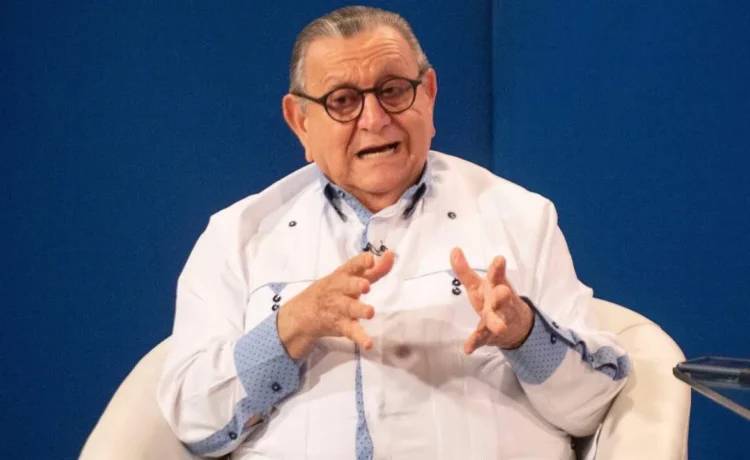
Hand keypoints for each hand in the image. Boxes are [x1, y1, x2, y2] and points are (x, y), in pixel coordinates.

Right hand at [277, 251, 394, 359]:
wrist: (303, 313)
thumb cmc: (334, 290)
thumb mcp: (350, 277)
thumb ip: (374, 269)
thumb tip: (391, 255)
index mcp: (342, 275)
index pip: (352, 265)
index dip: (361, 262)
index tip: (371, 259)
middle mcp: (340, 290)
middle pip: (348, 286)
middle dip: (356, 285)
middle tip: (366, 286)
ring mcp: (339, 308)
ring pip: (350, 308)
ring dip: (360, 310)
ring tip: (369, 312)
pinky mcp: (341, 325)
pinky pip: (351, 332)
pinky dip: (360, 338)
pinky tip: (368, 344)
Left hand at [450, 248, 533, 353]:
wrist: (515, 326)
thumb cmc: (492, 299)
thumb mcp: (478, 285)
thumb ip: (465, 270)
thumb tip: (454, 249)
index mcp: (496, 287)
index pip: (498, 276)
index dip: (498, 269)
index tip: (499, 259)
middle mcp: (500, 303)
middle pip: (502, 298)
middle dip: (502, 295)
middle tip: (504, 292)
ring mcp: (498, 319)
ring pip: (498, 320)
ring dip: (497, 323)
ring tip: (499, 328)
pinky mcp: (491, 335)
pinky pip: (483, 339)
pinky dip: (475, 343)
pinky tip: (467, 349)